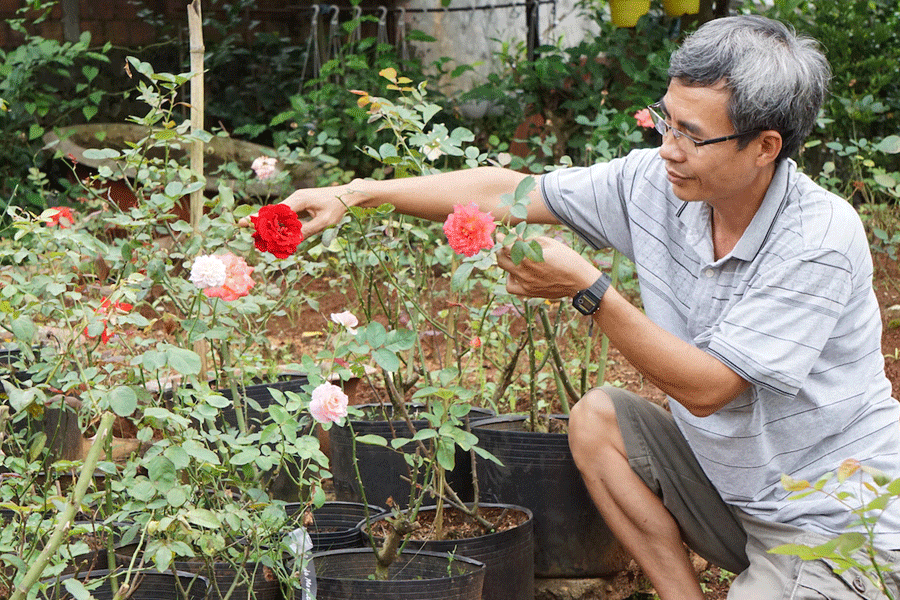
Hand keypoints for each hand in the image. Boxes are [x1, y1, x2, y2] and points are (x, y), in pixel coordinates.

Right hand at [238, 182, 366, 237]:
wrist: (348, 195)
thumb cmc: (338, 207)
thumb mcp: (324, 222)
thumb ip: (307, 230)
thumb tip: (291, 240)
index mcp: (299, 200)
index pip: (277, 212)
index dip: (263, 220)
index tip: (249, 225)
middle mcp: (295, 197)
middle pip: (273, 211)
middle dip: (258, 218)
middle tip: (240, 223)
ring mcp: (297, 200)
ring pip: (278, 212)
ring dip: (267, 222)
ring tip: (249, 226)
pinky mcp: (300, 204)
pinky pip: (285, 214)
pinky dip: (278, 221)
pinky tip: (269, 229)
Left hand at [496, 236, 602, 298]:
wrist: (579, 281)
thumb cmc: (567, 258)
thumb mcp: (549, 243)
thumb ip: (529, 239)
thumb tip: (512, 233)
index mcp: (530, 256)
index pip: (507, 245)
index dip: (501, 238)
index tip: (500, 234)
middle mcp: (525, 271)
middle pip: (501, 258)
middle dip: (500, 249)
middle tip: (504, 244)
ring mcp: (525, 283)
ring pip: (505, 270)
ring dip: (506, 261)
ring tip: (513, 257)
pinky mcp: (528, 292)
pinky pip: (510, 286)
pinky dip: (510, 278)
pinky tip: (517, 273)